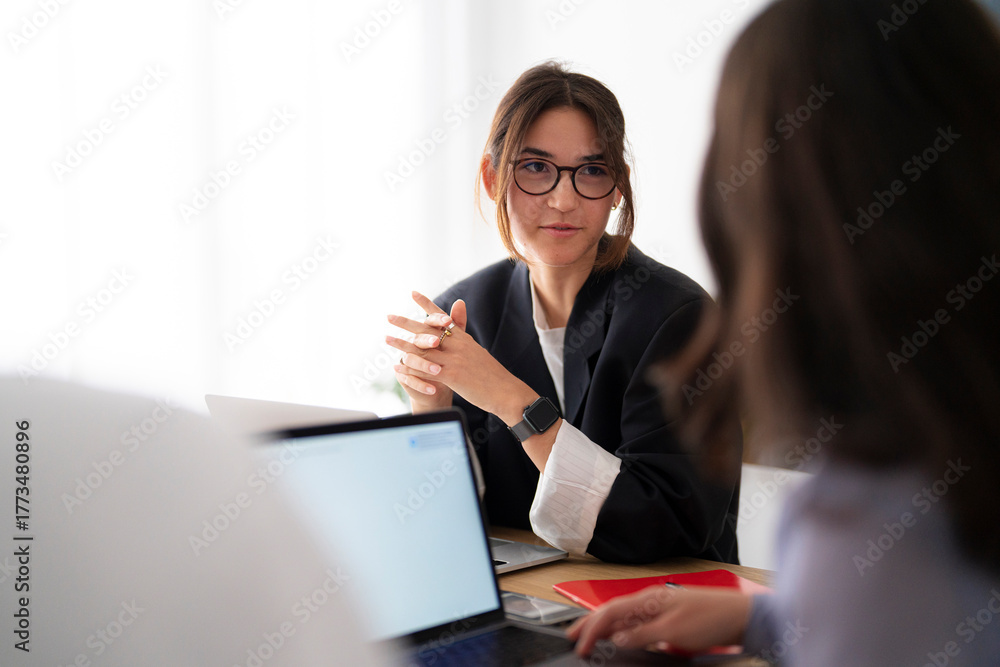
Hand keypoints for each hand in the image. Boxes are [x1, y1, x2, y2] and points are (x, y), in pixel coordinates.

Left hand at [386, 291, 535, 424]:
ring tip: (387, 338)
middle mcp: (458, 345)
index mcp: (464, 339)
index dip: (426, 304)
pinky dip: (411, 368)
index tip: (413, 294)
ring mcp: (454, 360)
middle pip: (427, 330)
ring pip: (423, 348)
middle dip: (406, 322)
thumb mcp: (478, 352)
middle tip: (389, 316)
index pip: (442, 317)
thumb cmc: (493, 376)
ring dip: (402, 343)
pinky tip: (398, 366)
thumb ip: (464, 340)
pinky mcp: (452, 376)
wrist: (506, 392)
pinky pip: (426, 369)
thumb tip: (457, 330)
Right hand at [566, 586, 751, 656]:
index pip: (610, 612)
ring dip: (605, 628)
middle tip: (572, 637)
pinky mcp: (670, 619)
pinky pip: (639, 625)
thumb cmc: (711, 619)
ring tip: (590, 639)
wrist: (741, 616)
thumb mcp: (673, 631)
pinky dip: (624, 632)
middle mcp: (651, 601)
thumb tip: (616, 637)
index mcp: (648, 599)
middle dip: (590, 624)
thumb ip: (642, 634)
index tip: (580, 646)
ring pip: (624, 618)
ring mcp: (660, 609)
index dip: (591, 629)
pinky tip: (622, 640)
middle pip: (613, 612)